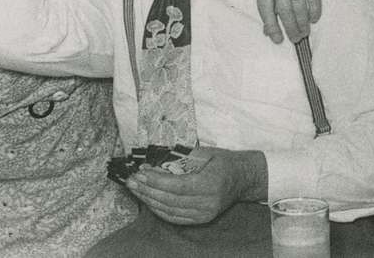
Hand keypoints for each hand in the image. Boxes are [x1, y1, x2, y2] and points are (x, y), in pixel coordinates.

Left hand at [125, 148, 265, 224]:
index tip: (140, 173)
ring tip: (135, 189)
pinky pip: (175, 218)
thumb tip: (151, 164)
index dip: (156, 181)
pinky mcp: (202, 219)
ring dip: (149, 200)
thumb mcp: (202, 153)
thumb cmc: (222, 161)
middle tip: (131, 181)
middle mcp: (208, 202)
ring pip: (170, 211)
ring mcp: (205, 214)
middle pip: (171, 200)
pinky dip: (159, 210)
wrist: (242, 178)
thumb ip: (178, 159)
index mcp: (211, 183)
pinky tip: (148, 200)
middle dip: (147, 190)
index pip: (177, 186)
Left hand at [257, 0, 320, 42]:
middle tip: (296, 39)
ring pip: (299, 8)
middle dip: (291, 29)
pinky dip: (314, 11)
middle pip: (285, 12)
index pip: (266, 10)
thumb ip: (268, 5)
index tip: (278, 40)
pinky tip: (314, 18)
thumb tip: (267, 31)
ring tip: (305, 32)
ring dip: (303, 23)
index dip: (271, 27)